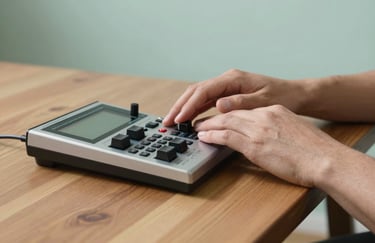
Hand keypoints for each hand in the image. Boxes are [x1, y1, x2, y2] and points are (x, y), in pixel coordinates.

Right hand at [163, 69, 306, 125]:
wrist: (294, 94)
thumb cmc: (282, 96)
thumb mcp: (264, 101)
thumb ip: (241, 103)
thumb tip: (218, 105)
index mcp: (233, 79)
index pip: (204, 91)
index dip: (189, 105)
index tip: (179, 118)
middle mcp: (226, 80)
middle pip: (195, 91)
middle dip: (180, 106)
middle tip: (167, 121)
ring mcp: (226, 87)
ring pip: (198, 95)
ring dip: (184, 108)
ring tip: (173, 122)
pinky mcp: (227, 94)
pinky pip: (205, 101)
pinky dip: (194, 110)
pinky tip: (188, 119)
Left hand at [195, 105, 345, 186]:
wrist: (325, 159)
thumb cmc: (315, 150)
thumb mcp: (294, 130)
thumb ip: (277, 128)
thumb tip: (266, 136)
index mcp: (275, 111)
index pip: (245, 110)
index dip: (228, 113)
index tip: (220, 117)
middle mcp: (264, 116)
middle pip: (231, 113)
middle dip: (213, 118)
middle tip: (201, 121)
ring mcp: (258, 129)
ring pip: (226, 122)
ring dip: (208, 125)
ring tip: (197, 128)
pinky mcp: (254, 145)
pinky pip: (227, 136)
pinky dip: (213, 136)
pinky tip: (204, 137)